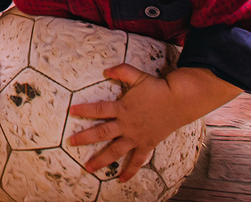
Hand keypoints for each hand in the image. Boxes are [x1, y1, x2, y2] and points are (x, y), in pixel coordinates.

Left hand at [66, 63, 185, 181]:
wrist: (179, 101)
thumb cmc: (157, 88)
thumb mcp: (137, 76)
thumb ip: (121, 71)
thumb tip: (106, 70)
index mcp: (122, 108)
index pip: (99, 109)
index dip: (85, 110)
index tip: (71, 111)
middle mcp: (126, 125)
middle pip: (102, 132)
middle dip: (85, 138)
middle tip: (71, 142)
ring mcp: (136, 137)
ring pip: (116, 151)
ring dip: (101, 160)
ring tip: (88, 168)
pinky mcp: (147, 144)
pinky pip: (137, 161)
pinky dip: (130, 171)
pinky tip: (121, 180)